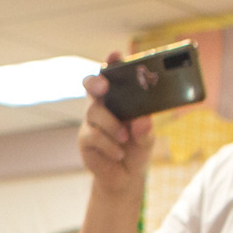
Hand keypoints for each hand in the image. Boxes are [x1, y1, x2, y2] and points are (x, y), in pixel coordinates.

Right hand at [78, 59, 155, 193]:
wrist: (125, 177)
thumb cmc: (137, 149)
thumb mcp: (147, 139)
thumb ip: (145, 130)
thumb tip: (142, 121)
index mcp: (120, 98)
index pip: (114, 75)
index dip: (112, 62)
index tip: (115, 55)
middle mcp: (103, 105)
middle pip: (91, 85)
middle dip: (96, 82)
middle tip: (105, 87)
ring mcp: (91, 121)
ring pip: (93, 111)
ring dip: (111, 124)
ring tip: (125, 138)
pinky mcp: (85, 139)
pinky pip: (92, 135)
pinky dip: (108, 144)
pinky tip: (119, 152)